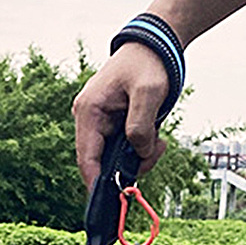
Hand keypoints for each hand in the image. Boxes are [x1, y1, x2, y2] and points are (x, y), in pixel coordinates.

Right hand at [73, 42, 169, 187]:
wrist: (155, 43)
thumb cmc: (150, 62)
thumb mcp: (149, 92)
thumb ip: (140, 126)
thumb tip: (138, 154)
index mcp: (88, 111)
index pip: (86, 159)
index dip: (97, 183)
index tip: (111, 201)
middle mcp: (88, 118)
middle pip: (100, 161)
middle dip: (127, 166)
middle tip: (154, 154)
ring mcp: (98, 122)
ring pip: (112, 157)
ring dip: (137, 156)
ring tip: (159, 141)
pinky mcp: (111, 123)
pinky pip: (120, 147)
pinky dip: (138, 147)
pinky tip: (153, 135)